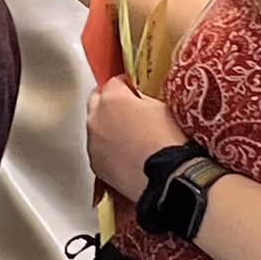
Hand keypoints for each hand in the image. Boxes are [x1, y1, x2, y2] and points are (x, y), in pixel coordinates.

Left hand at [86, 77, 186, 201]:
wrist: (166, 177)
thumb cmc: (167, 141)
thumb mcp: (161, 107)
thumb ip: (142, 98)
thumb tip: (137, 98)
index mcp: (113, 98)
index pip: (114, 82)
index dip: (126, 86)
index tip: (133, 90)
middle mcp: (96, 118)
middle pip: (97, 101)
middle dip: (110, 103)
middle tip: (128, 111)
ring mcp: (93, 142)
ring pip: (96, 127)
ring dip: (107, 127)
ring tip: (129, 137)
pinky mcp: (95, 163)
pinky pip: (98, 149)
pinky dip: (108, 149)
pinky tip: (125, 154)